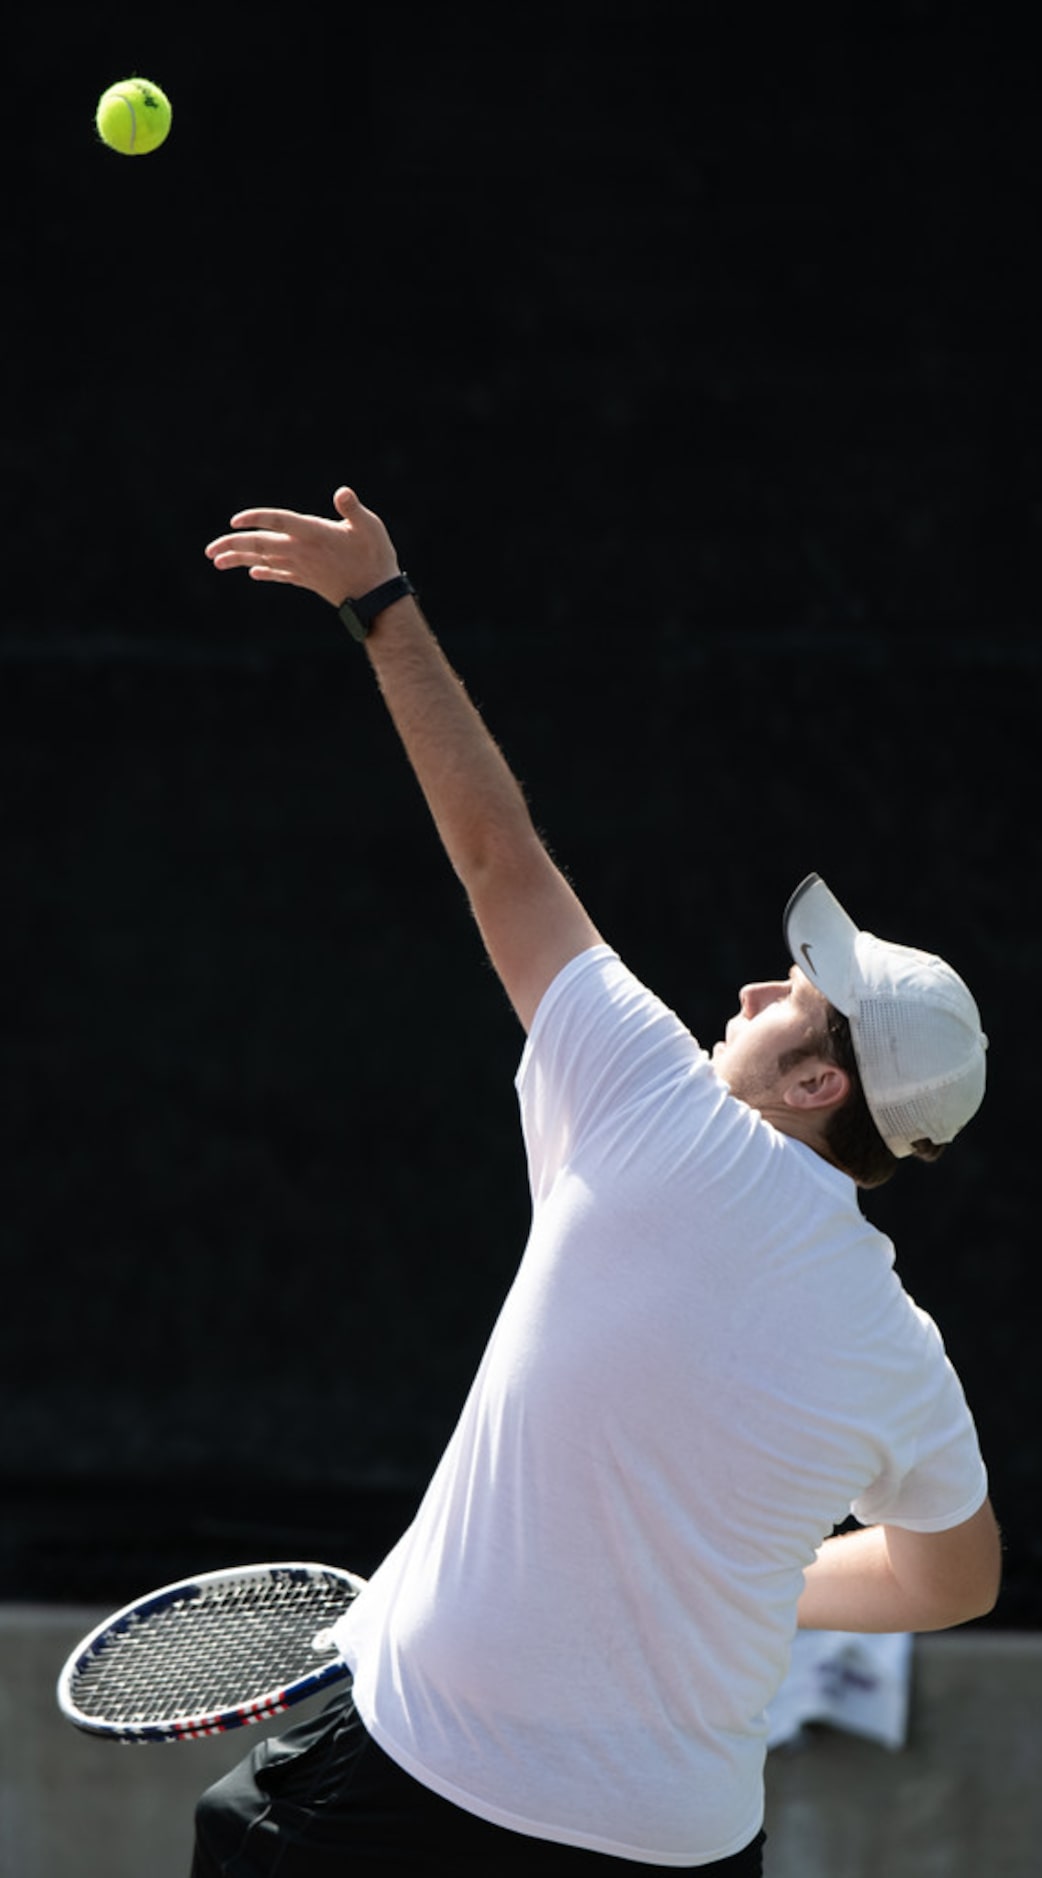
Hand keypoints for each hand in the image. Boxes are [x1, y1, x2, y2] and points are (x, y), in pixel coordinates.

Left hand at [205, 486, 399, 606]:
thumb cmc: (375, 558)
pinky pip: (279, 575)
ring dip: (238, 560)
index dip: (257, 518)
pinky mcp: (307, 579)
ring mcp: (302, 568)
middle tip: (208, 550)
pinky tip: (251, 571)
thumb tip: (342, 492)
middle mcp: (302, 551)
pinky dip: (264, 572)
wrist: (377, 599)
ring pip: (264, 561)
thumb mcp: (370, 527)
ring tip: (216, 560)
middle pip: (261, 546)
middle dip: (233, 546)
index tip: (233, 521)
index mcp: (314, 534)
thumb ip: (353, 509)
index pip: (279, 522)